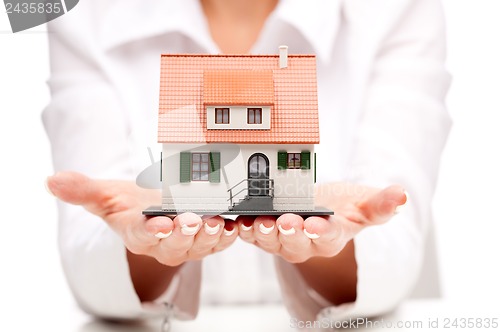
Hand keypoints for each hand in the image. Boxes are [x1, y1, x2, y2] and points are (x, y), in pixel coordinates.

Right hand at [46, 172, 238, 266]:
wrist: (151, 209)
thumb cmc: (128, 204)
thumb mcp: (105, 194)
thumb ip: (82, 190)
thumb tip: (50, 180)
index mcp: (138, 233)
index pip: (142, 236)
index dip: (150, 232)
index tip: (158, 224)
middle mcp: (163, 243)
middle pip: (174, 244)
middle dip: (184, 234)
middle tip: (193, 219)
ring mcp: (187, 242)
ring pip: (199, 245)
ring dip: (209, 236)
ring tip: (217, 222)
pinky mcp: (205, 237)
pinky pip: (218, 240)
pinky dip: (227, 235)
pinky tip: (234, 225)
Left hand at [236, 183, 406, 262]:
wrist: (320, 207)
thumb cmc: (343, 206)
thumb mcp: (364, 202)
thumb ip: (380, 203)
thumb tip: (402, 195)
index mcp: (332, 237)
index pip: (329, 237)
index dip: (323, 232)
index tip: (316, 225)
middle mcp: (306, 244)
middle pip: (297, 243)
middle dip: (290, 233)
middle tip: (285, 221)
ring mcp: (283, 240)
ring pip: (271, 241)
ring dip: (263, 233)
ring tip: (259, 220)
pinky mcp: (265, 232)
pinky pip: (252, 234)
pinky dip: (245, 228)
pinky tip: (239, 220)